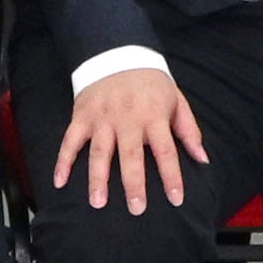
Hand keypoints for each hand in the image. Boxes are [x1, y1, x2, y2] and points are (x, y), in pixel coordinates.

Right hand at [55, 64, 206, 213]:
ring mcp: (102, 118)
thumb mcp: (176, 101)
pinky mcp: (82, 116)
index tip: (176, 199)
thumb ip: (189, 131)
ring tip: (98, 203)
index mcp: (153, 116)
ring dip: (98, 179)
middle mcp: (127, 119)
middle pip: (131, 155)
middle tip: (136, 209)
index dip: (172, 176)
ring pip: (99, 152)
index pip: (165, 151)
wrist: (117, 53)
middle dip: (133, 184)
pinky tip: (59, 182)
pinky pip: (70, 141)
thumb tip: (203, 159)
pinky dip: (63, 161)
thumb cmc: (151, 83)